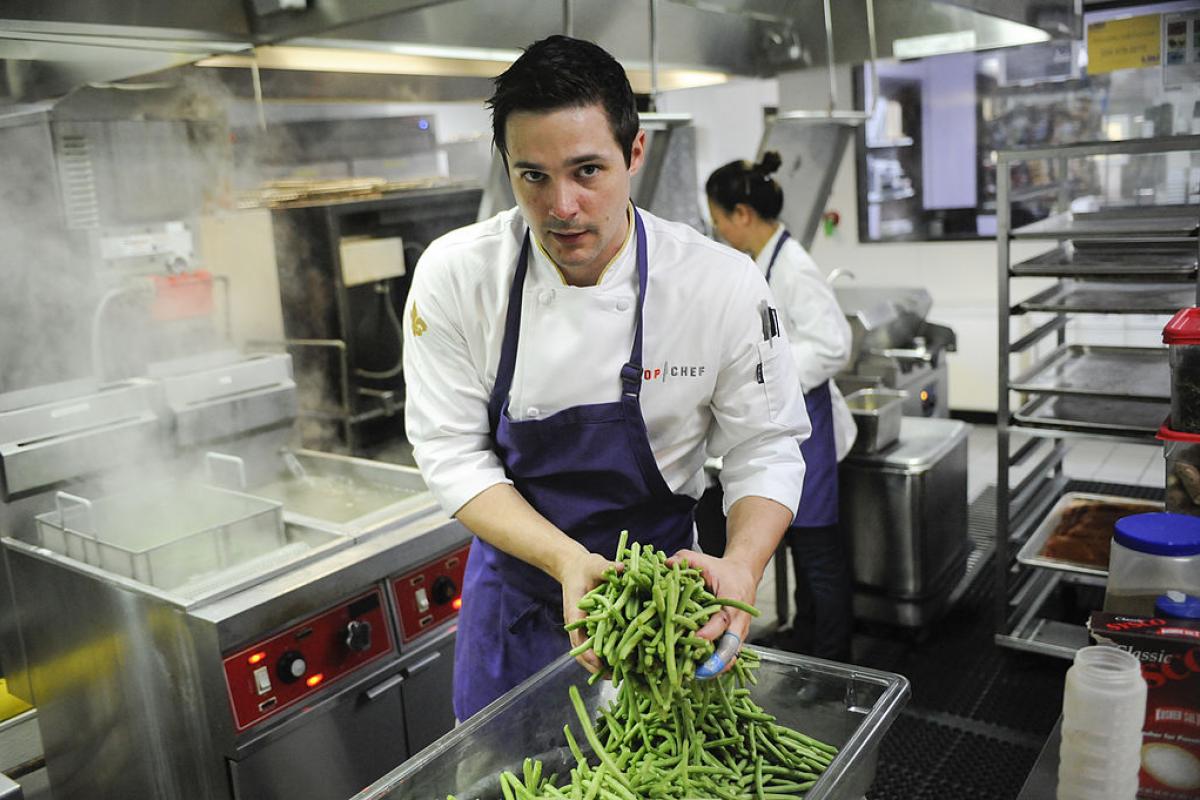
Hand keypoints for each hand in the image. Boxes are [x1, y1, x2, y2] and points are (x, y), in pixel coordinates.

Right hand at [559, 551, 621, 673]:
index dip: (587, 652)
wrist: (574, 568)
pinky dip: (605, 655)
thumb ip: (607, 568)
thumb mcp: (594, 565)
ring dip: (600, 665)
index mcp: (575, 613)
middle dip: (595, 666)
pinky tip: (619, 663)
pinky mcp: (592, 628)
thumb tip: (623, 568)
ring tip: (616, 677)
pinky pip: (597, 645)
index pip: (578, 637)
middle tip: (611, 678)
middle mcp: (578, 625)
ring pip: (588, 652)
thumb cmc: (585, 568)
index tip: (599, 662)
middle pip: (582, 652)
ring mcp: (583, 628)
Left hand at [668, 548, 757, 675]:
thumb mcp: (703, 560)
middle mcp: (739, 621)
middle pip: (731, 646)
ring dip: (715, 668)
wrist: (743, 575)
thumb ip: (684, 559)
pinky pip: (728, 657)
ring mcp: (739, 633)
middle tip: (697, 671)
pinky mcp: (735, 640)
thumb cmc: (722, 570)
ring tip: (695, 677)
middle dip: (715, 661)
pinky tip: (698, 674)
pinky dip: (716, 666)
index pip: (723, 620)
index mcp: (733, 601)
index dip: (710, 631)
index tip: (695, 638)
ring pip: (731, 656)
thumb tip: (666, 564)